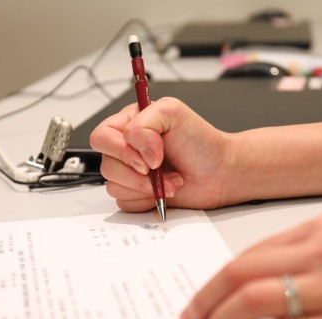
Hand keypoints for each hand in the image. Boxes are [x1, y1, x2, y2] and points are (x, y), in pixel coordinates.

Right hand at [90, 97, 240, 211]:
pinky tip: (165, 190)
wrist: (219, 173)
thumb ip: (144, 123)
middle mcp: (127, 148)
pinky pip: (125, 202)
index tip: (150, 158)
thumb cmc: (201, 142)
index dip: (121, 150)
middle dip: (136, 173)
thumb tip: (137, 152)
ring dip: (145, 187)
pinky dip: (147, 199)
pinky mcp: (137, 194)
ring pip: (114, 185)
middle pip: (106, 164)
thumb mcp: (172, 112)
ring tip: (170, 180)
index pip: (102, 137)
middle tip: (160, 169)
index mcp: (129, 124)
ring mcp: (131, 172)